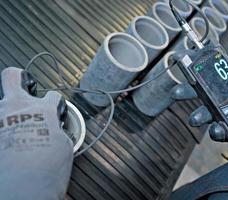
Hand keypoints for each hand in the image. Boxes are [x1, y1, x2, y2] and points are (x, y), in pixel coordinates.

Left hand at [0, 67, 72, 198]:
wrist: (23, 187)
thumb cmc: (45, 168)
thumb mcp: (63, 146)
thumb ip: (57, 130)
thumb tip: (53, 129)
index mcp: (41, 110)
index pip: (52, 95)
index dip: (56, 103)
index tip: (54, 111)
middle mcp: (17, 108)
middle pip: (13, 76)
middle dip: (21, 78)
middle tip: (26, 90)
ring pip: (0, 101)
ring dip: (9, 110)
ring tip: (15, 124)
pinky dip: (5, 129)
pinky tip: (10, 142)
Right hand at [189, 40, 227, 142]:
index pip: (212, 71)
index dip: (196, 66)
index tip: (183, 61)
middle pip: (204, 93)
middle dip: (188, 92)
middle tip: (176, 92)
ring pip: (210, 114)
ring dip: (199, 115)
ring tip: (195, 118)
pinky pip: (224, 132)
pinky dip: (217, 132)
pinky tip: (218, 128)